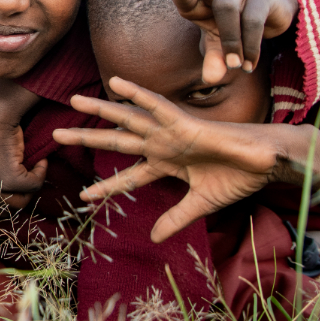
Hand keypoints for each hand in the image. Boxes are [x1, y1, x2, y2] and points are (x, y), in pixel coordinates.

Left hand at [0, 78, 45, 208]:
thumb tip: (1, 196)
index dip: (9, 199)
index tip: (19, 188)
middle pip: (9, 210)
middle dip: (22, 195)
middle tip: (29, 177)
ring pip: (22, 202)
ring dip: (31, 186)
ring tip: (33, 168)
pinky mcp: (10, 179)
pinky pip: (34, 185)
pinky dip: (41, 172)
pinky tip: (40, 160)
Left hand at [52, 76, 319, 242]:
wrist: (264, 164)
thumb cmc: (237, 177)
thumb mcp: (200, 203)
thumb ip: (175, 218)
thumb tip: (153, 237)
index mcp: (165, 164)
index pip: (128, 177)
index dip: (106, 187)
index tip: (84, 196)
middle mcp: (161, 145)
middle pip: (116, 142)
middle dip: (86, 139)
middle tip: (56, 134)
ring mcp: (170, 132)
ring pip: (128, 119)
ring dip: (101, 109)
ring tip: (74, 100)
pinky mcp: (184, 122)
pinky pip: (155, 105)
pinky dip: (136, 94)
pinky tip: (115, 83)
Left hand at [154, 0, 297, 81]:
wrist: (275, 15)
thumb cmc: (236, 27)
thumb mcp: (220, 43)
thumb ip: (213, 57)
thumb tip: (211, 80)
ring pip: (225, 8)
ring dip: (229, 41)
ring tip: (235, 67)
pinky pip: (251, 22)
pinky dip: (249, 47)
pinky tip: (249, 65)